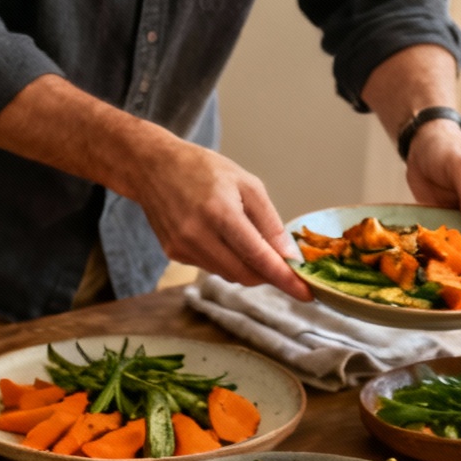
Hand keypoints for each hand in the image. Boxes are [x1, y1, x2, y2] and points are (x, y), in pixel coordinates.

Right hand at [127, 137, 309, 300]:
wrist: (153, 167)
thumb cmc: (203, 169)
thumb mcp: (246, 184)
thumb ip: (270, 223)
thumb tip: (289, 256)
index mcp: (220, 212)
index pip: (259, 256)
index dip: (285, 278)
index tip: (306, 293)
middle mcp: (198, 235)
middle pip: (246, 274)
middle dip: (268, 274)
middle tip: (282, 264)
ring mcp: (183, 247)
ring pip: (229, 274)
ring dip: (247, 267)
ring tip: (248, 240)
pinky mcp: (174, 254)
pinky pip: (211, 268)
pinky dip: (226, 260)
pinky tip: (221, 238)